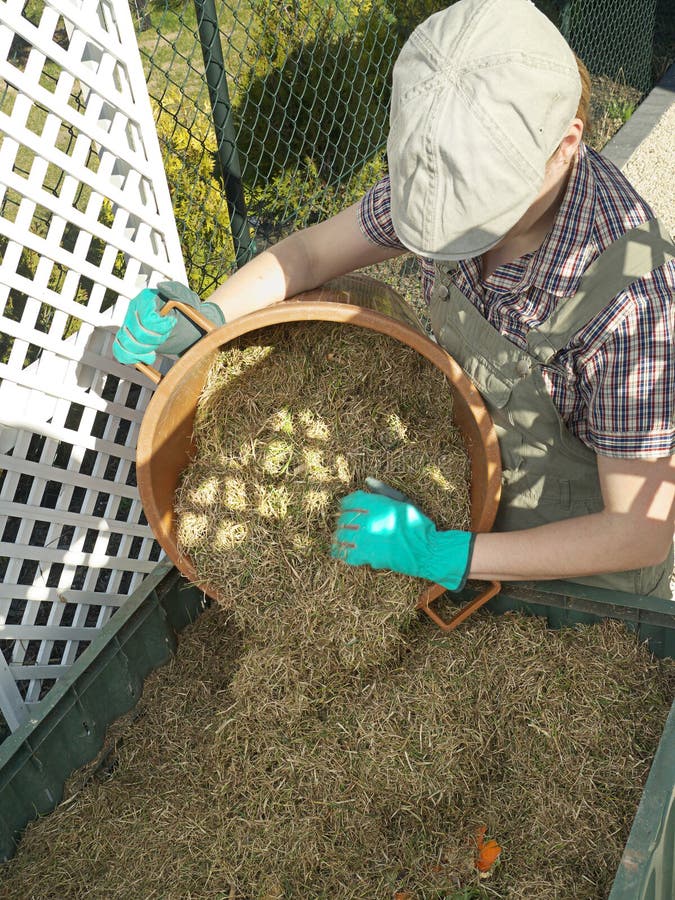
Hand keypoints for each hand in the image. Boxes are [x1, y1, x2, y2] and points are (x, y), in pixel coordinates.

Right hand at [112, 281, 224, 364]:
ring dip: (145, 350)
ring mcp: (128, 325)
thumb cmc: (186, 310)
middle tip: (166, 336)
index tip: (173, 322)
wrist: (186, 324)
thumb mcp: (185, 296)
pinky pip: (120, 352)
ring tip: (157, 347)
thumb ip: (175, 290)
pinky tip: (146, 358)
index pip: (147, 320)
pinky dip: (131, 358)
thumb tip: (161, 287)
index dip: (161, 327)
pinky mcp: (128, 339)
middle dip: (155, 340)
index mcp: (144, 299)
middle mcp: (133, 311)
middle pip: (137, 333)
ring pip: (126, 344)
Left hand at [331, 486, 474, 590]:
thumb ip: (383, 491)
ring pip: (341, 537)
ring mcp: (366, 538)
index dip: (346, 505)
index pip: (349, 501)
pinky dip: (343, 554)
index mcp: (376, 504)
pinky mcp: (367, 556)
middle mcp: (368, 519)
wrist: (426, 550)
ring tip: (343, 539)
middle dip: (343, 522)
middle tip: (346, 526)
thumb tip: (367, 480)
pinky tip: (346, 553)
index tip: (348, 509)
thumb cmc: (417, 524)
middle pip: (343, 519)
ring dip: (340, 538)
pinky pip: (346, 554)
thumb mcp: (403, 501)